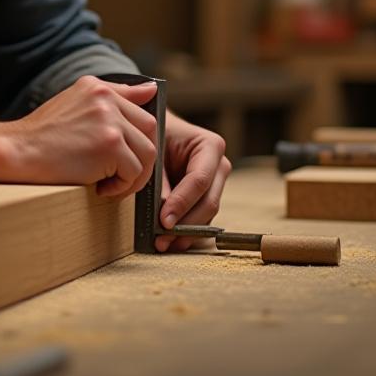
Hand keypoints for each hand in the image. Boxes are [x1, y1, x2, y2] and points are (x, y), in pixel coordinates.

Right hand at [5, 76, 157, 196]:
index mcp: (97, 86)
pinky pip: (134, 171)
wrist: (17, 153)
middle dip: (140, 155)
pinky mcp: (110, 145)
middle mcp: (105, 98)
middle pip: (150, 128)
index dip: (139, 134)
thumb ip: (114, 96)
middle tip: (119, 173)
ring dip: (132, 174)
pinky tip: (99, 188)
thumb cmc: (41, 136)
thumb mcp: (75, 104)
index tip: (127, 150)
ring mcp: (109, 120)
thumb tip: (152, 90)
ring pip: (148, 152)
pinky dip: (121, 187)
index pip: (140, 105)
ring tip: (109, 183)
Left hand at [155, 112, 230, 251]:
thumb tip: (164, 216)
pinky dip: (187, 231)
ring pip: (207, 214)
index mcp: (211, 146)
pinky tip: (171, 241)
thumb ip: (160, 182)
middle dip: (185, 224)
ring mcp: (217, 183)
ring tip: (162, 243)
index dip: (182, 203)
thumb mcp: (155, 152)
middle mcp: (220, 166)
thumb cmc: (156, 136)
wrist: (159, 132)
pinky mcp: (209, 197)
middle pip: (208, 202)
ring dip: (185, 232)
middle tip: (162, 238)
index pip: (199, 181)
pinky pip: (202, 218)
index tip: (163, 221)